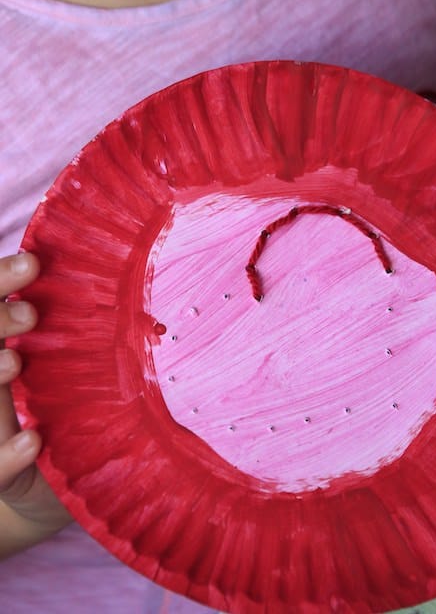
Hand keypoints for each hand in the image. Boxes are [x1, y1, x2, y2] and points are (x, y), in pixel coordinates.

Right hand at [0, 253, 71, 555]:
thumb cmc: (66, 408)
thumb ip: (71, 333)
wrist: (48, 488)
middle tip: (29, 314)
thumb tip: (107, 275)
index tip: (31, 264)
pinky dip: (7, 456)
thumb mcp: (67, 368)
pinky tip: (32, 440)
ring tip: (14, 361)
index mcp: (2, 351)